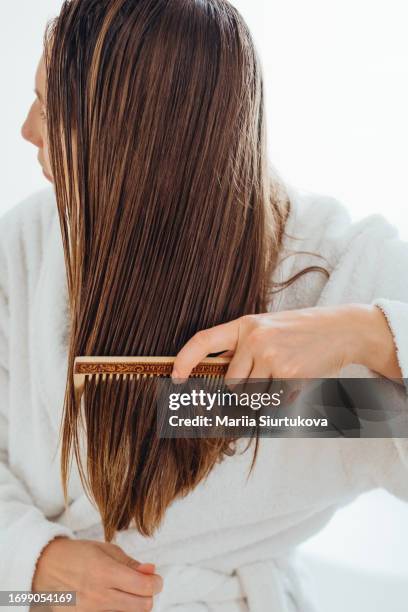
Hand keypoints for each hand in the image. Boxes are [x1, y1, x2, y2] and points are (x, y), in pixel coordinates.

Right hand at [32, 537, 162, 610]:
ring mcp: (91, 611)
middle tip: (143, 586)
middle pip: (142, 606)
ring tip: (124, 590)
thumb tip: (151, 571)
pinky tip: (112, 599)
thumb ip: (130, 563)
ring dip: (133, 603)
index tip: (155, 579)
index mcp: (106, 572)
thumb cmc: (78, 555)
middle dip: (148, 595)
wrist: (47, 569)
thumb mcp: (106, 550)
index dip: (156, 583)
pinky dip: (118, 609)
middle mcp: (100, 596)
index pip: (145, 587)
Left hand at [172, 304, 401, 380]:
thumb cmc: (300, 331)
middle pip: (232, 384)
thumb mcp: (267, 328)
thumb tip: (217, 375)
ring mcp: (271, 357)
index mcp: (245, 325)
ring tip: (286, 372)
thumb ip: (242, 348)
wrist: (339, 329)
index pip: (203, 341)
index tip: (176, 376)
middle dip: (247, 387)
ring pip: (253, 397)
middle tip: (270, 372)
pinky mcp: (289, 375)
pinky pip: (274, 402)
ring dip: (267, 394)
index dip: (184, 360)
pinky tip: (297, 379)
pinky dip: (284, 399)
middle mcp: (254, 339)